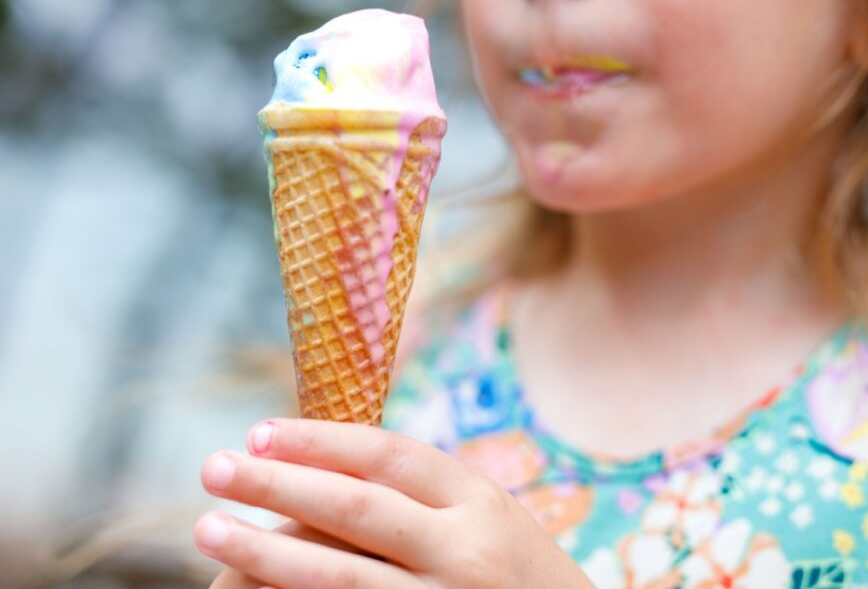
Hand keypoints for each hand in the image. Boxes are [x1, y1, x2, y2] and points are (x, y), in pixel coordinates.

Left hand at [194, 418, 594, 588]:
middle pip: (353, 507)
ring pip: (336, 575)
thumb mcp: (490, 519)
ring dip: (263, 550)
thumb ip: (427, 496)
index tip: (258, 431)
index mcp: (480, 499)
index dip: (318, 441)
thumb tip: (324, 464)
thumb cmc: (519, 577)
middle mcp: (465, 548)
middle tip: (213, 467)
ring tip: (208, 528)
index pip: (387, 455)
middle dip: (275, 482)